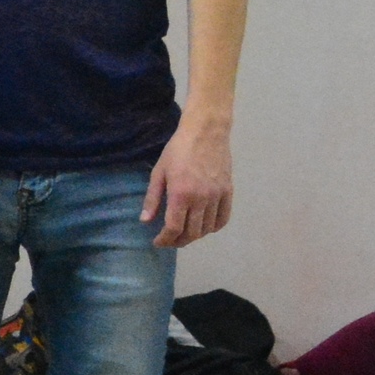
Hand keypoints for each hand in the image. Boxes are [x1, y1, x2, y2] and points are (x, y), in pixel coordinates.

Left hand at [143, 114, 232, 247]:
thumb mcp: (159, 172)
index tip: (158, 242)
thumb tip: (145, 221)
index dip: (165, 239)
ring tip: (184, 234)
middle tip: (169, 240)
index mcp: (181, 194)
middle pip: (191, 232)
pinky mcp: (228, 192)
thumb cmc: (177, 150)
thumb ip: (152, 199)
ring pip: (207, 229)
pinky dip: (213, 227)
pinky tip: (204, 226)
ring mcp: (217, 196)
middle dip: (177, 241)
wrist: (206, 132)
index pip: (174, 228)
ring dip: (194, 236)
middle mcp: (201, 199)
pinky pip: (223, 218)